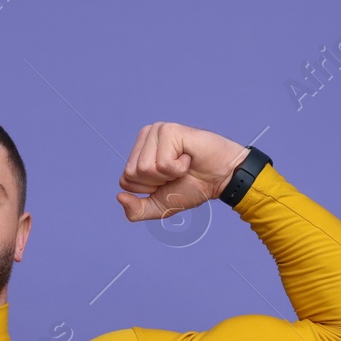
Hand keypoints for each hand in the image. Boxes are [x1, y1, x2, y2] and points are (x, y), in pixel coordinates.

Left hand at [115, 122, 251, 221]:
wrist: (221, 180)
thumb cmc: (192, 187)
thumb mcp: (159, 206)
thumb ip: (137, 210)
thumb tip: (119, 197)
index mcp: (138, 152)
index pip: (125, 181)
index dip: (148, 189)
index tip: (167, 180)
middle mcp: (145, 137)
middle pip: (131, 174)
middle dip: (157, 182)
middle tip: (176, 172)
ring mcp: (156, 131)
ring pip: (144, 169)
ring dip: (169, 174)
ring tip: (183, 164)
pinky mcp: (169, 130)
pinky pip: (162, 163)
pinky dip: (178, 168)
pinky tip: (188, 157)